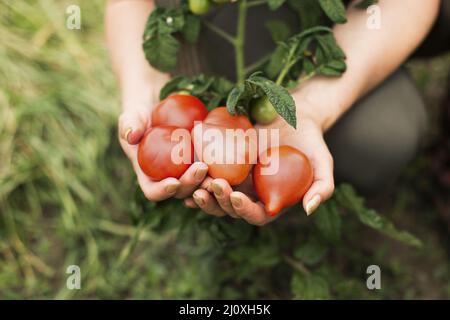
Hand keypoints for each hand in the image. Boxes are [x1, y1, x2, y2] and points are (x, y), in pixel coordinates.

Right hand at [118, 77, 208, 200]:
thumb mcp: (131, 118)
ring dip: (209, 183)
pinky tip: (231, 164)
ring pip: (199, 187)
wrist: (159, 109)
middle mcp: (168, 180)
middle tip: (202, 168)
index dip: (163, 191)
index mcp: (148, 176)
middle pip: (180, 191)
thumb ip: (129, 125)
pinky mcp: (201, 163)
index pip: (153, 192)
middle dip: (191, 184)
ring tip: (219, 173)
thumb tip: (132, 135)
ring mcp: (186, 173)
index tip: (173, 182)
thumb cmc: (141, 115)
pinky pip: (212, 172)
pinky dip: (220, 172)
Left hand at [184, 102, 334, 224]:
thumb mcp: (323, 161)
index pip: (257, 216)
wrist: (295, 113)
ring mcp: (237, 179)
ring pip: (215, 195)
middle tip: (210, 186)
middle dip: (218, 202)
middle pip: (230, 209)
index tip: (236, 195)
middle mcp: (252, 193)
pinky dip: (196, 175)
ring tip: (194, 182)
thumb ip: (322, 187)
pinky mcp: (225, 162)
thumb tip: (308, 210)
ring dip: (202, 193)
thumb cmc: (311, 139)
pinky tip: (187, 169)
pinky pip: (208, 173)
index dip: (244, 211)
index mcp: (273, 199)